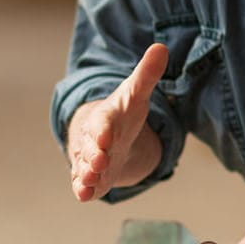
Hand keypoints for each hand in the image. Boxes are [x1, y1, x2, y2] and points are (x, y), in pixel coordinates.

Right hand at [68, 43, 168, 200]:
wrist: (105, 134)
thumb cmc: (121, 114)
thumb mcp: (135, 94)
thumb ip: (147, 74)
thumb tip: (162, 48)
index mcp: (105, 118)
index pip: (103, 123)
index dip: (103, 130)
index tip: (106, 136)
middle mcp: (93, 140)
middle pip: (91, 147)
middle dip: (94, 155)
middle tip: (98, 162)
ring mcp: (90, 160)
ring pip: (85, 167)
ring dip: (86, 174)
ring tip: (89, 181)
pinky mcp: (92, 177)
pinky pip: (84, 184)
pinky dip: (83, 190)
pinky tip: (85, 195)